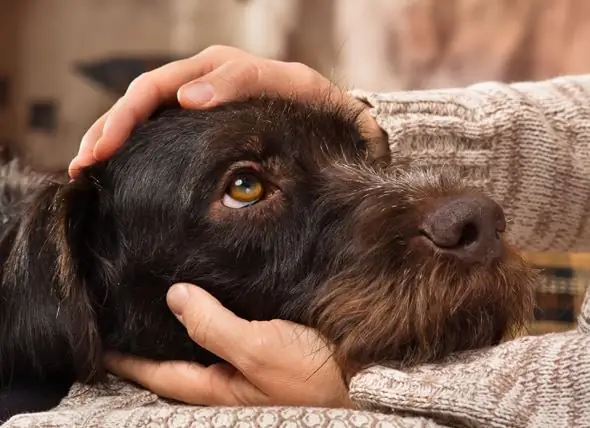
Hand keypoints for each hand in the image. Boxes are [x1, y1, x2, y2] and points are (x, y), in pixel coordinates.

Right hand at [69, 45, 382, 177]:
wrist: (335, 122)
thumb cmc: (316, 107)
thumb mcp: (292, 87)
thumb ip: (244, 83)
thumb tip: (188, 97)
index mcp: (217, 69)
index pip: (157, 87)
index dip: (127, 116)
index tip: (105, 149)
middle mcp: (201, 82)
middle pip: (140, 100)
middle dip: (108, 130)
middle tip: (84, 165)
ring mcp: (200, 104)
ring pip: (144, 116)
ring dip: (111, 139)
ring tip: (86, 170)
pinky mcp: (203, 128)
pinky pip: (161, 133)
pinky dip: (134, 149)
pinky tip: (117, 170)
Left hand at [104, 283, 352, 407]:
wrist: (369, 377)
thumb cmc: (316, 373)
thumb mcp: (261, 350)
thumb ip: (214, 326)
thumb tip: (175, 296)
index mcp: (220, 387)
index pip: (160, 372)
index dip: (129, 356)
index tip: (102, 337)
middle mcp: (230, 379)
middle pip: (179, 359)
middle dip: (151, 340)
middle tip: (125, 312)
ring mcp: (250, 366)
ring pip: (205, 345)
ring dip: (183, 326)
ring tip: (160, 301)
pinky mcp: (271, 350)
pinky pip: (231, 333)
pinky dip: (215, 318)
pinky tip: (215, 298)